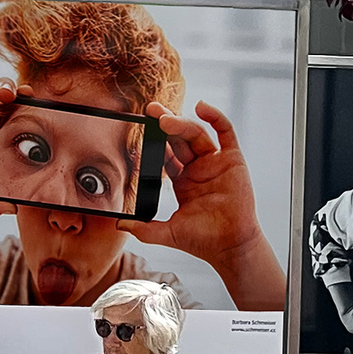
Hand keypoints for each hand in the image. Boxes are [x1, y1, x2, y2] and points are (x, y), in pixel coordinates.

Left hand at [120, 101, 286, 309]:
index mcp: (184, 181)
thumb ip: (143, 228)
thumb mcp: (167, 232)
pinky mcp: (233, 160)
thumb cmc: (203, 240)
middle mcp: (199, 168)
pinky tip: (201, 106)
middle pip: (180, 139)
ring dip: (181, 123)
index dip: (154, 143)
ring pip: (197, 134)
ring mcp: (216, 163)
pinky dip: (215, 116)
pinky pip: (226, 132)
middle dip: (164, 124)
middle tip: (149, 111)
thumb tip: (119, 224)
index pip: (166, 155)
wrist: (229, 247)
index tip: (139, 131)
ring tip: (165, 118)